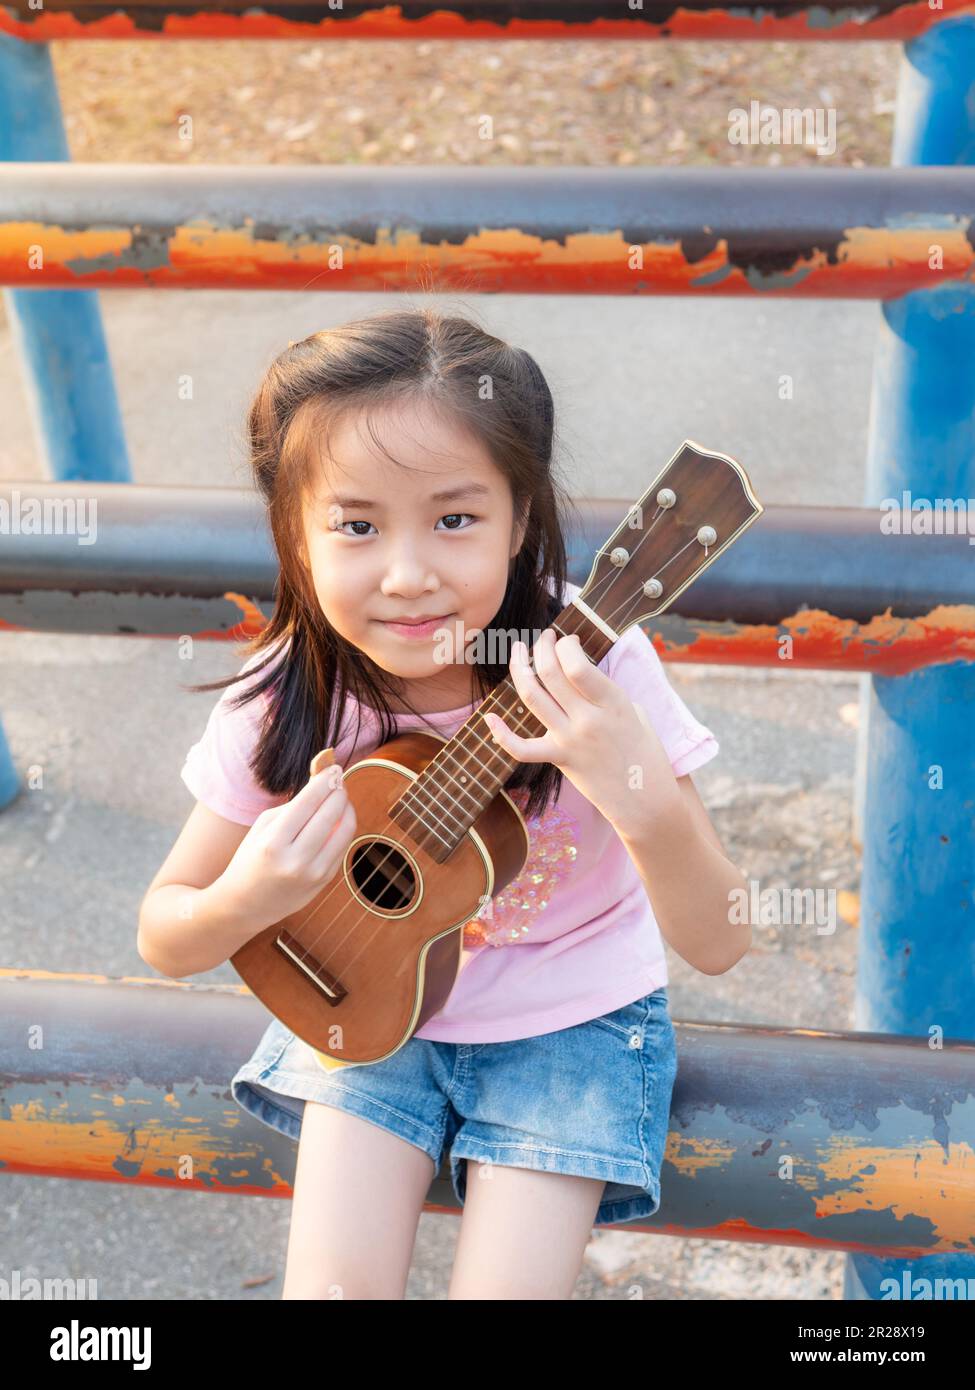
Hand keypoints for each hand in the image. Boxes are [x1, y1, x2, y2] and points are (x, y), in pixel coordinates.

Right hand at [219, 763, 356, 937]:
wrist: (246, 904)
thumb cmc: (252, 858)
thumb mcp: (263, 826)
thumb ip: (294, 803)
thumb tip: (324, 779)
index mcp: (272, 843)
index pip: (308, 802)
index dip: (325, 780)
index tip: (334, 768)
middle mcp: (295, 860)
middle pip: (330, 814)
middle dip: (339, 791)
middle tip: (339, 779)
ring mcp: (313, 873)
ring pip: (344, 830)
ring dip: (347, 808)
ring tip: (340, 797)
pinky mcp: (324, 880)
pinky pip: (343, 846)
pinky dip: (344, 828)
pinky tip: (338, 818)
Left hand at [481, 628, 676, 833]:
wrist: (645, 798)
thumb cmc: (644, 751)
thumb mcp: (635, 712)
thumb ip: (607, 693)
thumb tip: (582, 672)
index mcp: (613, 701)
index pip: (576, 664)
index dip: (565, 645)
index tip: (568, 641)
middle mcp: (588, 718)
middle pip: (551, 672)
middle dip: (542, 646)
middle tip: (544, 638)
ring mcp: (570, 739)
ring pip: (533, 696)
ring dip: (521, 667)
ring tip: (519, 650)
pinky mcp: (559, 759)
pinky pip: (522, 749)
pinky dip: (502, 735)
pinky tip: (490, 718)